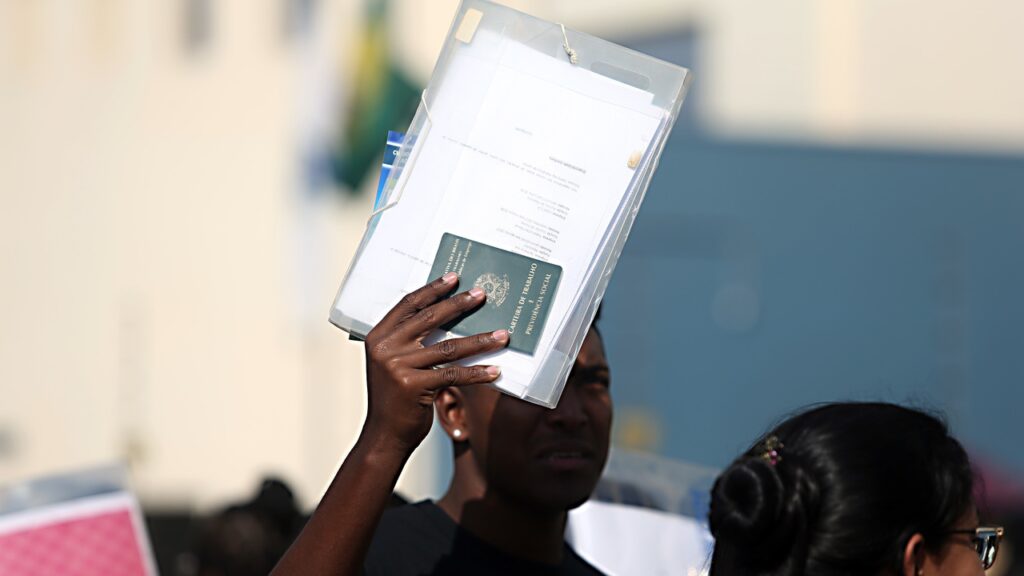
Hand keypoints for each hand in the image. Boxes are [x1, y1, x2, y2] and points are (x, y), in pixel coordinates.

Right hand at [361, 272, 508, 455]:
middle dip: (459, 305)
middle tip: (482, 295)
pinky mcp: (413, 386)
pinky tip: (495, 370)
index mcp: (378, 337)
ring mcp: (398, 366)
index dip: (432, 290)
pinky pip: (453, 374)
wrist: (384, 435)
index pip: (408, 304)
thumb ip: (410, 341)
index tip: (454, 277)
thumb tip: (449, 318)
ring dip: (479, 340)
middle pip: (429, 319)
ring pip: (448, 347)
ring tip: (502, 335)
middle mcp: (385, 348)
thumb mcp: (394, 363)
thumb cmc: (395, 398)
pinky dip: (477, 373)